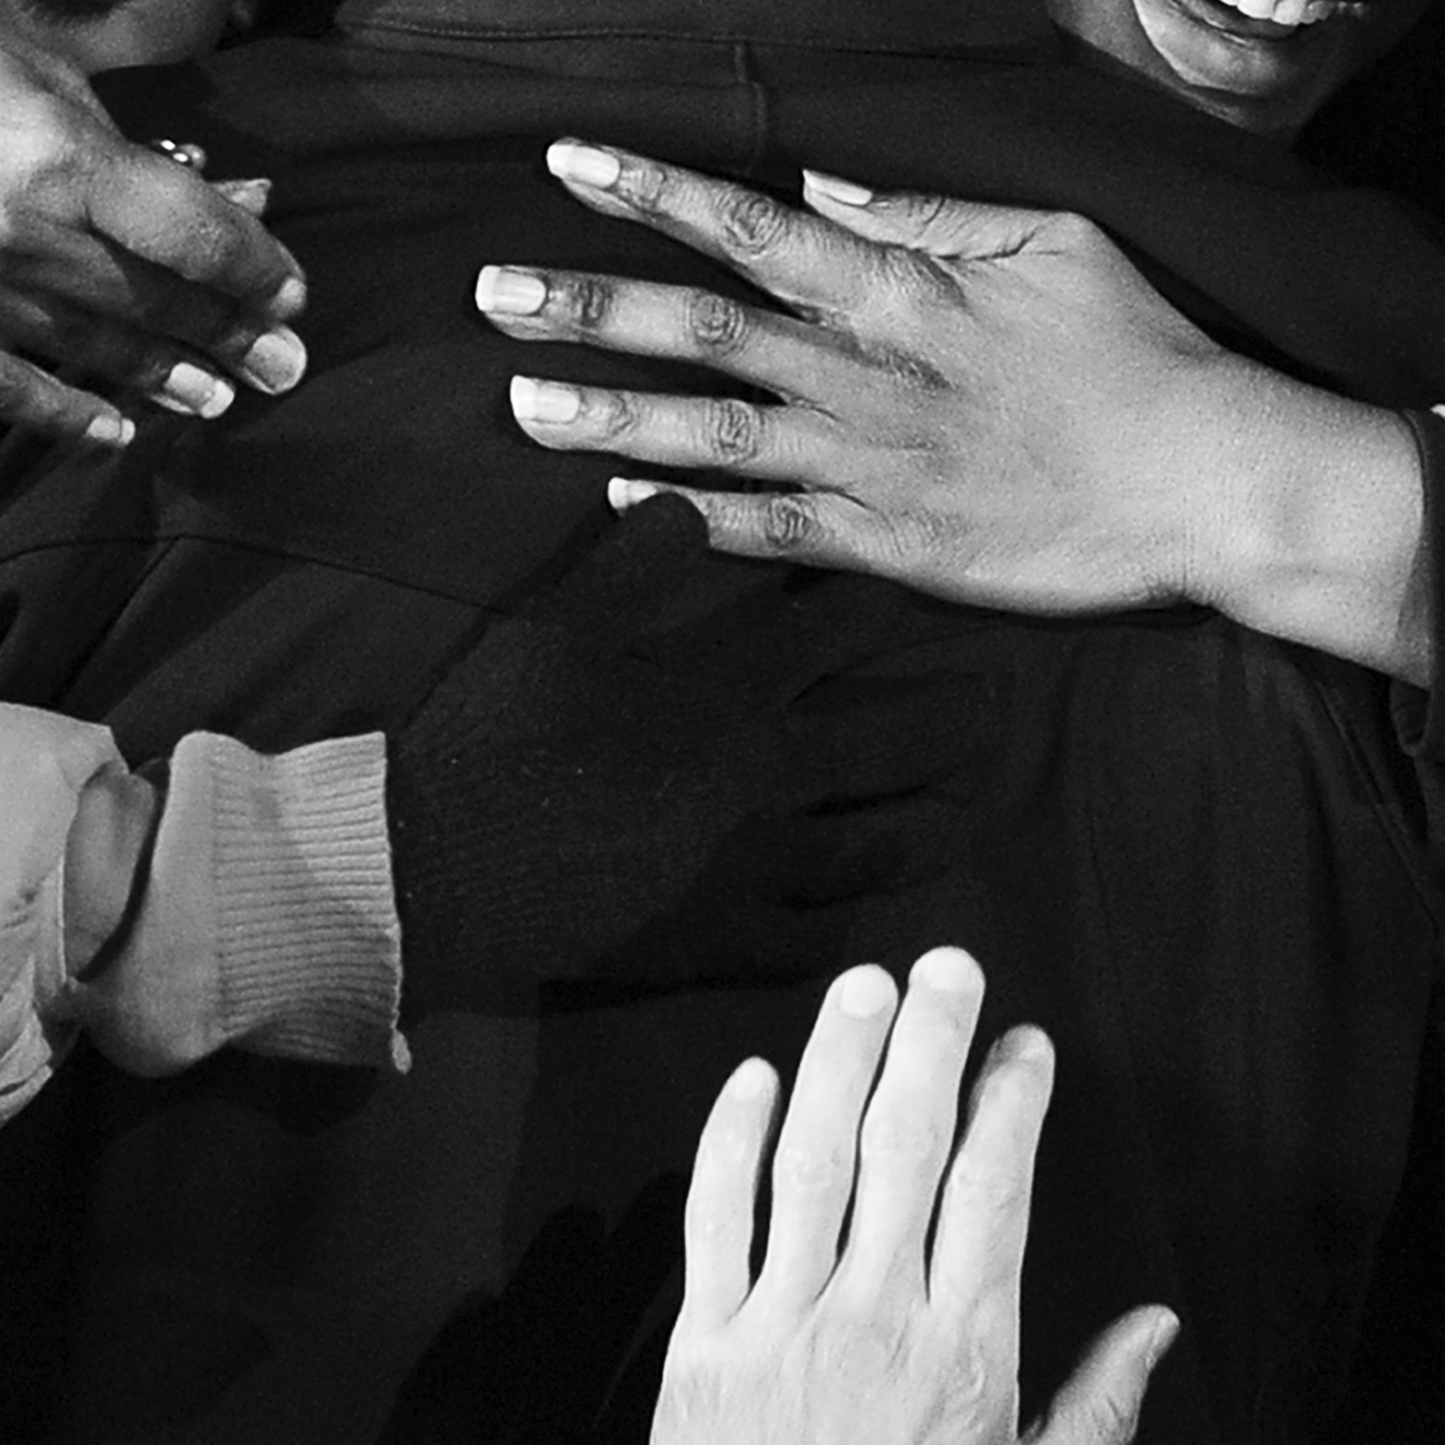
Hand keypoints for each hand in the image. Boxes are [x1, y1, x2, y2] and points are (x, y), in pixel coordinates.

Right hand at [0, 0, 305, 441]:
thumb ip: (127, 153)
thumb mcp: (40, 78)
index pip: (189, 233)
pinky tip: (118, 426)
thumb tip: (222, 206)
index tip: (291, 296)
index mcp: (55, 149)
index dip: (252, 270)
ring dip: (160, 378)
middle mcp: (5, 227)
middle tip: (284, 370)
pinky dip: (66, 412)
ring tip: (214, 398)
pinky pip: (0, 389)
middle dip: (227, 337)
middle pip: (147, 299)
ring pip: (83, 348)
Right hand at [384, 501, 977, 1005]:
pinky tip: (882, 918)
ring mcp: (753, 868)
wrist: (441, 864)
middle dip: (957, 717)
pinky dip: (858, 924)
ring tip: (971, 810)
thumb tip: (691, 502)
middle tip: (1002, 705)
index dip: (891, 602)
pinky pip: (815, 937)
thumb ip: (636, 559)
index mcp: (731, 686)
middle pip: (895, 739)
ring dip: (934, 823)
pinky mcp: (721, 941)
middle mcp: (767, 774)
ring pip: (878, 844)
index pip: (845, 628)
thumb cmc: (499, 730)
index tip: (930, 587)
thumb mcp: (559, 619)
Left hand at [481, 143, 1275, 617]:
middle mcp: (869, 369)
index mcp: (902, 286)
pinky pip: (768, 531)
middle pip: (704, 326)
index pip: (751, 224)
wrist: (1206, 482)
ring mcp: (874, 462)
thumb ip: (928, 212)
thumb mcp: (1051, 242)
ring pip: (714, 431)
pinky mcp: (892, 545)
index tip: (568, 162)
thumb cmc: (1139, 350)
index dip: (653, 190)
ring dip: (611, 415)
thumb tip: (824, 180)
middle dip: (589, 304)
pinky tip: (617, 509)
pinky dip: (689, 521)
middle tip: (490, 290)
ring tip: (518, 403)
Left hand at [648, 952, 1173, 1444]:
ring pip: (810, 1161)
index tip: (1023, 1046)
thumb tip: (1158, 1327)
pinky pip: (711, 1220)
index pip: (993, 1191)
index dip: (1010, 1103)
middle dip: (932, 1044)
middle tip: (948, 967)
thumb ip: (1095, 1412)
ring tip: (864, 988)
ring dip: (840, 1060)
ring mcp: (779, 1331)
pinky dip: (730, 1140)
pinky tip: (755, 1079)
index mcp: (963, 1358)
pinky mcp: (700, 1351)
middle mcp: (873, 1325)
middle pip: (906, 1148)